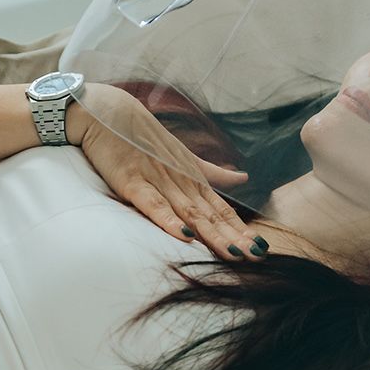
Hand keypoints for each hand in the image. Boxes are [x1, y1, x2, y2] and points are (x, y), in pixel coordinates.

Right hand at [72, 85, 268, 261]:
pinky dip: (169, 220)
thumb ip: (213, 172)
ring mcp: (157, 181)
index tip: (261, 247)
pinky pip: (153, 204)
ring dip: (212, 234)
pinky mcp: (132, 182)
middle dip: (234, 237)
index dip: (241, 228)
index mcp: (192, 178)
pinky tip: (185, 236)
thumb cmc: (144, 137)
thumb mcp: (184, 156)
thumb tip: (243, 178)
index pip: (221, 209)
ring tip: (233, 253)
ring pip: (189, 213)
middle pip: (210, 216)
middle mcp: (180, 181)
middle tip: (256, 257)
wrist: (108, 113)